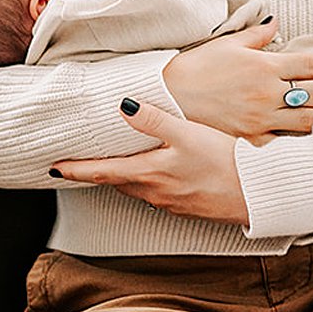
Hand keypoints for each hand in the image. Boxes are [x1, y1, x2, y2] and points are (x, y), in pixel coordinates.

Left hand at [52, 99, 250, 225]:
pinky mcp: (187, 205)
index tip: (54, 168)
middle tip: (77, 163)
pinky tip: (154, 171)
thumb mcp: (188, 134)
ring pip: (136, 187)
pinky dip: (145, 181)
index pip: (101, 173)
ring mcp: (171, 202)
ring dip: (121, 177)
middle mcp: (155, 193)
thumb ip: (153, 120)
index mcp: (149, 174)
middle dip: (96, 173)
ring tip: (110, 163)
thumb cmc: (225, 163)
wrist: (258, 195)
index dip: (76, 170)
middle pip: (116, 181)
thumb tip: (122, 106)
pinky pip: (156, 192)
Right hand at [161, 20, 312, 139]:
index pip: (310, 64)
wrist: (165, 98)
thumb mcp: (226, 44)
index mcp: (264, 66)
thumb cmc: (194, 68)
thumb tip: (276, 20)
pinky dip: (307, 144)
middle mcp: (267, 93)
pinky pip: (285, 142)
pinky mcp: (250, 139)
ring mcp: (260, 118)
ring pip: (309, 120)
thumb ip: (256, 34)